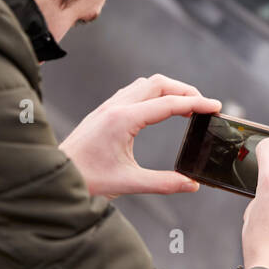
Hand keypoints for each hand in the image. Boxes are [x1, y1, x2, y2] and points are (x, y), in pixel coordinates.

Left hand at [60, 74, 220, 197]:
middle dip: (185, 90)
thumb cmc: (86, 179)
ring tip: (185, 106)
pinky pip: (133, 92)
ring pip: (145, 84)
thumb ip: (163, 183)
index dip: (196, 103)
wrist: (53, 175)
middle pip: (158, 83)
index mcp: (123, 120)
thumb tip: (192, 184)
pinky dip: (153, 94)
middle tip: (203, 106)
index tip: (216, 107)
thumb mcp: (128, 183)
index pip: (168, 104)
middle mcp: (116, 107)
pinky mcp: (103, 112)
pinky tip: (159, 109)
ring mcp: (108, 107)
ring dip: (168, 90)